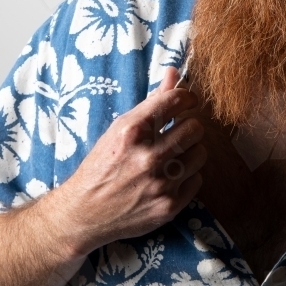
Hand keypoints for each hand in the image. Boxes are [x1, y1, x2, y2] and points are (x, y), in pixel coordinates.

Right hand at [58, 67, 206, 257]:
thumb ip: (152, 100)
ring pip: (200, 153)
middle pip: (195, 127)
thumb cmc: (102, 165)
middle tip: (179, 130)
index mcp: (132, 131)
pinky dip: (187, 176)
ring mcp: (159, 184)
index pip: (177, 100)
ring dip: (190, 151)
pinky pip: (197, 179)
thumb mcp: (120, 128)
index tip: (185, 102)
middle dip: (189, 125)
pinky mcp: (168, 206)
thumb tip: (174, 72)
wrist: (84, 213)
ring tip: (175, 154)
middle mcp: (147, 157)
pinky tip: (170, 176)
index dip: (186, 97)